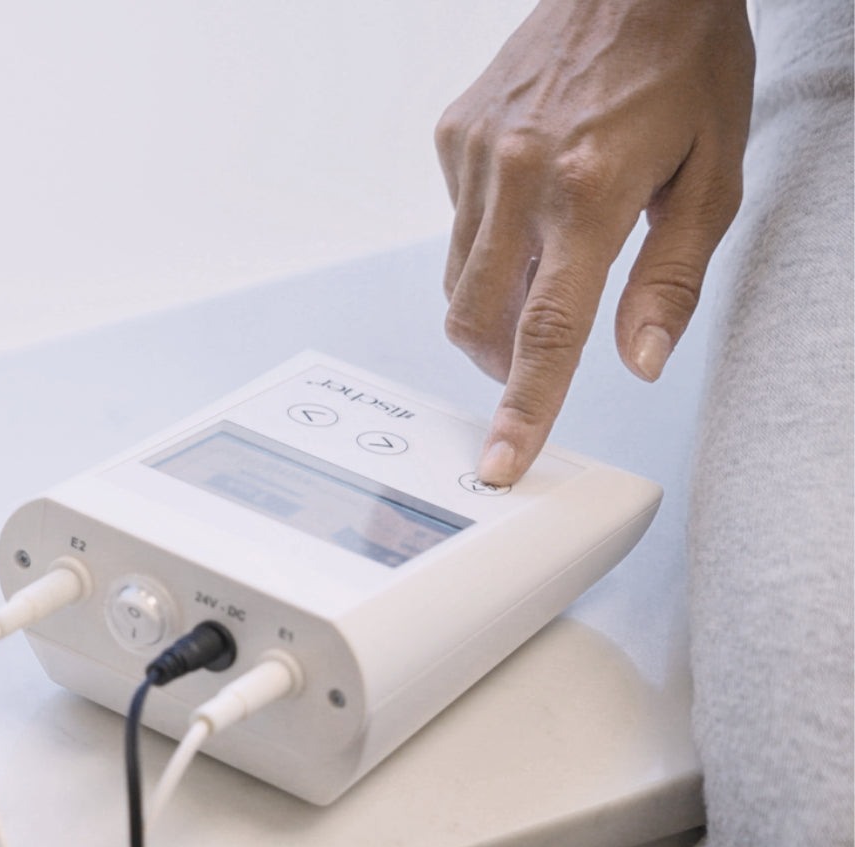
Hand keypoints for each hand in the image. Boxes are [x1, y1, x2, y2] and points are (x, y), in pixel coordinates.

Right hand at [435, 0, 753, 483]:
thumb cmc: (686, 63)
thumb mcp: (714, 177)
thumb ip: (671, 280)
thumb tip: (637, 360)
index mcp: (589, 192)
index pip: (545, 334)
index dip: (523, 410)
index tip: (501, 462)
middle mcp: (519, 174)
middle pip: (477, 320)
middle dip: (499, 362)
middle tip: (535, 357)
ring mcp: (475, 153)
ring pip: (457, 280)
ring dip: (494, 305)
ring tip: (546, 260)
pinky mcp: (453, 135)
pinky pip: (456, 224)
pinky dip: (487, 241)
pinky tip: (529, 199)